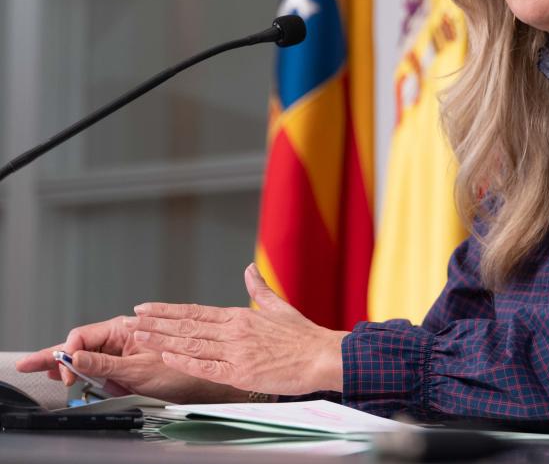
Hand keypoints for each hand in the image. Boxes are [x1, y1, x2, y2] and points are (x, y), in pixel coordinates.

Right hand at [14, 316, 236, 402]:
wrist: (214, 381)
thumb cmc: (187, 374)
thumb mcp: (138, 371)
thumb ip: (105, 364)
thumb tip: (76, 355)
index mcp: (128, 329)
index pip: (85, 335)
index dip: (70, 353)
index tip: (66, 373)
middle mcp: (130, 333)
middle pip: (87, 343)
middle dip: (63, 356)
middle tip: (33, 366)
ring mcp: (133, 346)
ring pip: (97, 357)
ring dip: (86, 370)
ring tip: (75, 379)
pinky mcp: (138, 360)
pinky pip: (112, 367)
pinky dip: (101, 375)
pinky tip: (94, 377)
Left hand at [127, 263, 347, 395]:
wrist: (322, 355)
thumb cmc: (303, 336)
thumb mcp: (279, 306)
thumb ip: (259, 289)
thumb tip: (248, 269)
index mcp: (241, 315)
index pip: (196, 311)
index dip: (168, 310)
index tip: (146, 308)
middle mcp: (235, 330)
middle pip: (188, 326)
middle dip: (157, 323)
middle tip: (133, 320)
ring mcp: (236, 351)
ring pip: (192, 344)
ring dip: (163, 339)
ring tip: (139, 335)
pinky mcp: (241, 373)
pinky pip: (207, 367)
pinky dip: (185, 361)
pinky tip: (167, 357)